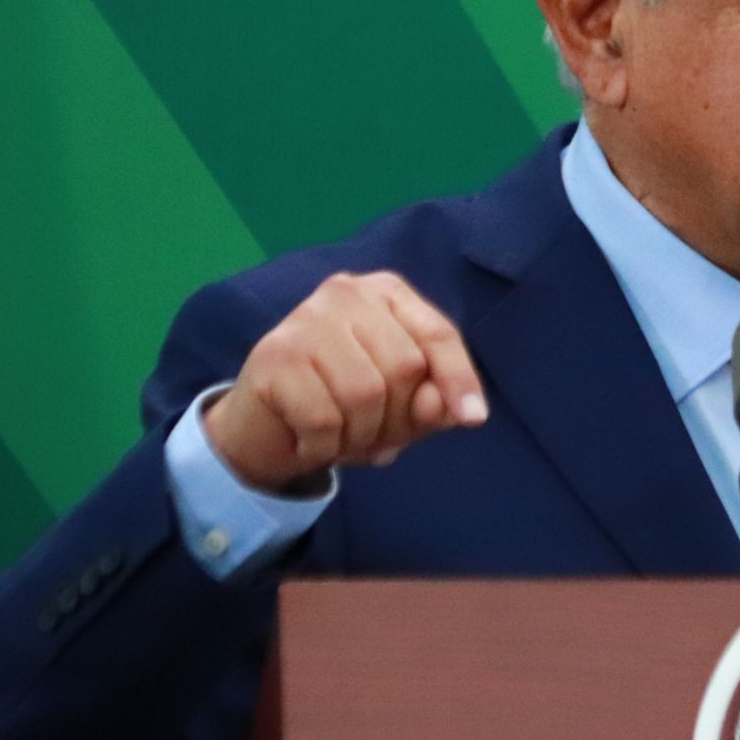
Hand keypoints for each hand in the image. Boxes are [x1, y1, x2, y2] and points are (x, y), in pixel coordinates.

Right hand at [203, 271, 486, 491]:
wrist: (266, 428)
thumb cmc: (344, 406)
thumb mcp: (401, 406)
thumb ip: (432, 402)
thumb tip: (453, 409)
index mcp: (386, 293)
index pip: (438, 334)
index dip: (458, 379)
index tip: (473, 419)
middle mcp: (346, 293)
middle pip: (405, 367)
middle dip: (396, 419)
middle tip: (370, 434)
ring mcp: (305, 319)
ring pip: (364, 395)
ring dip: (358, 436)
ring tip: (340, 436)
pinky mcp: (274, 355)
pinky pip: (323, 419)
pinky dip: (323, 446)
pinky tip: (309, 439)